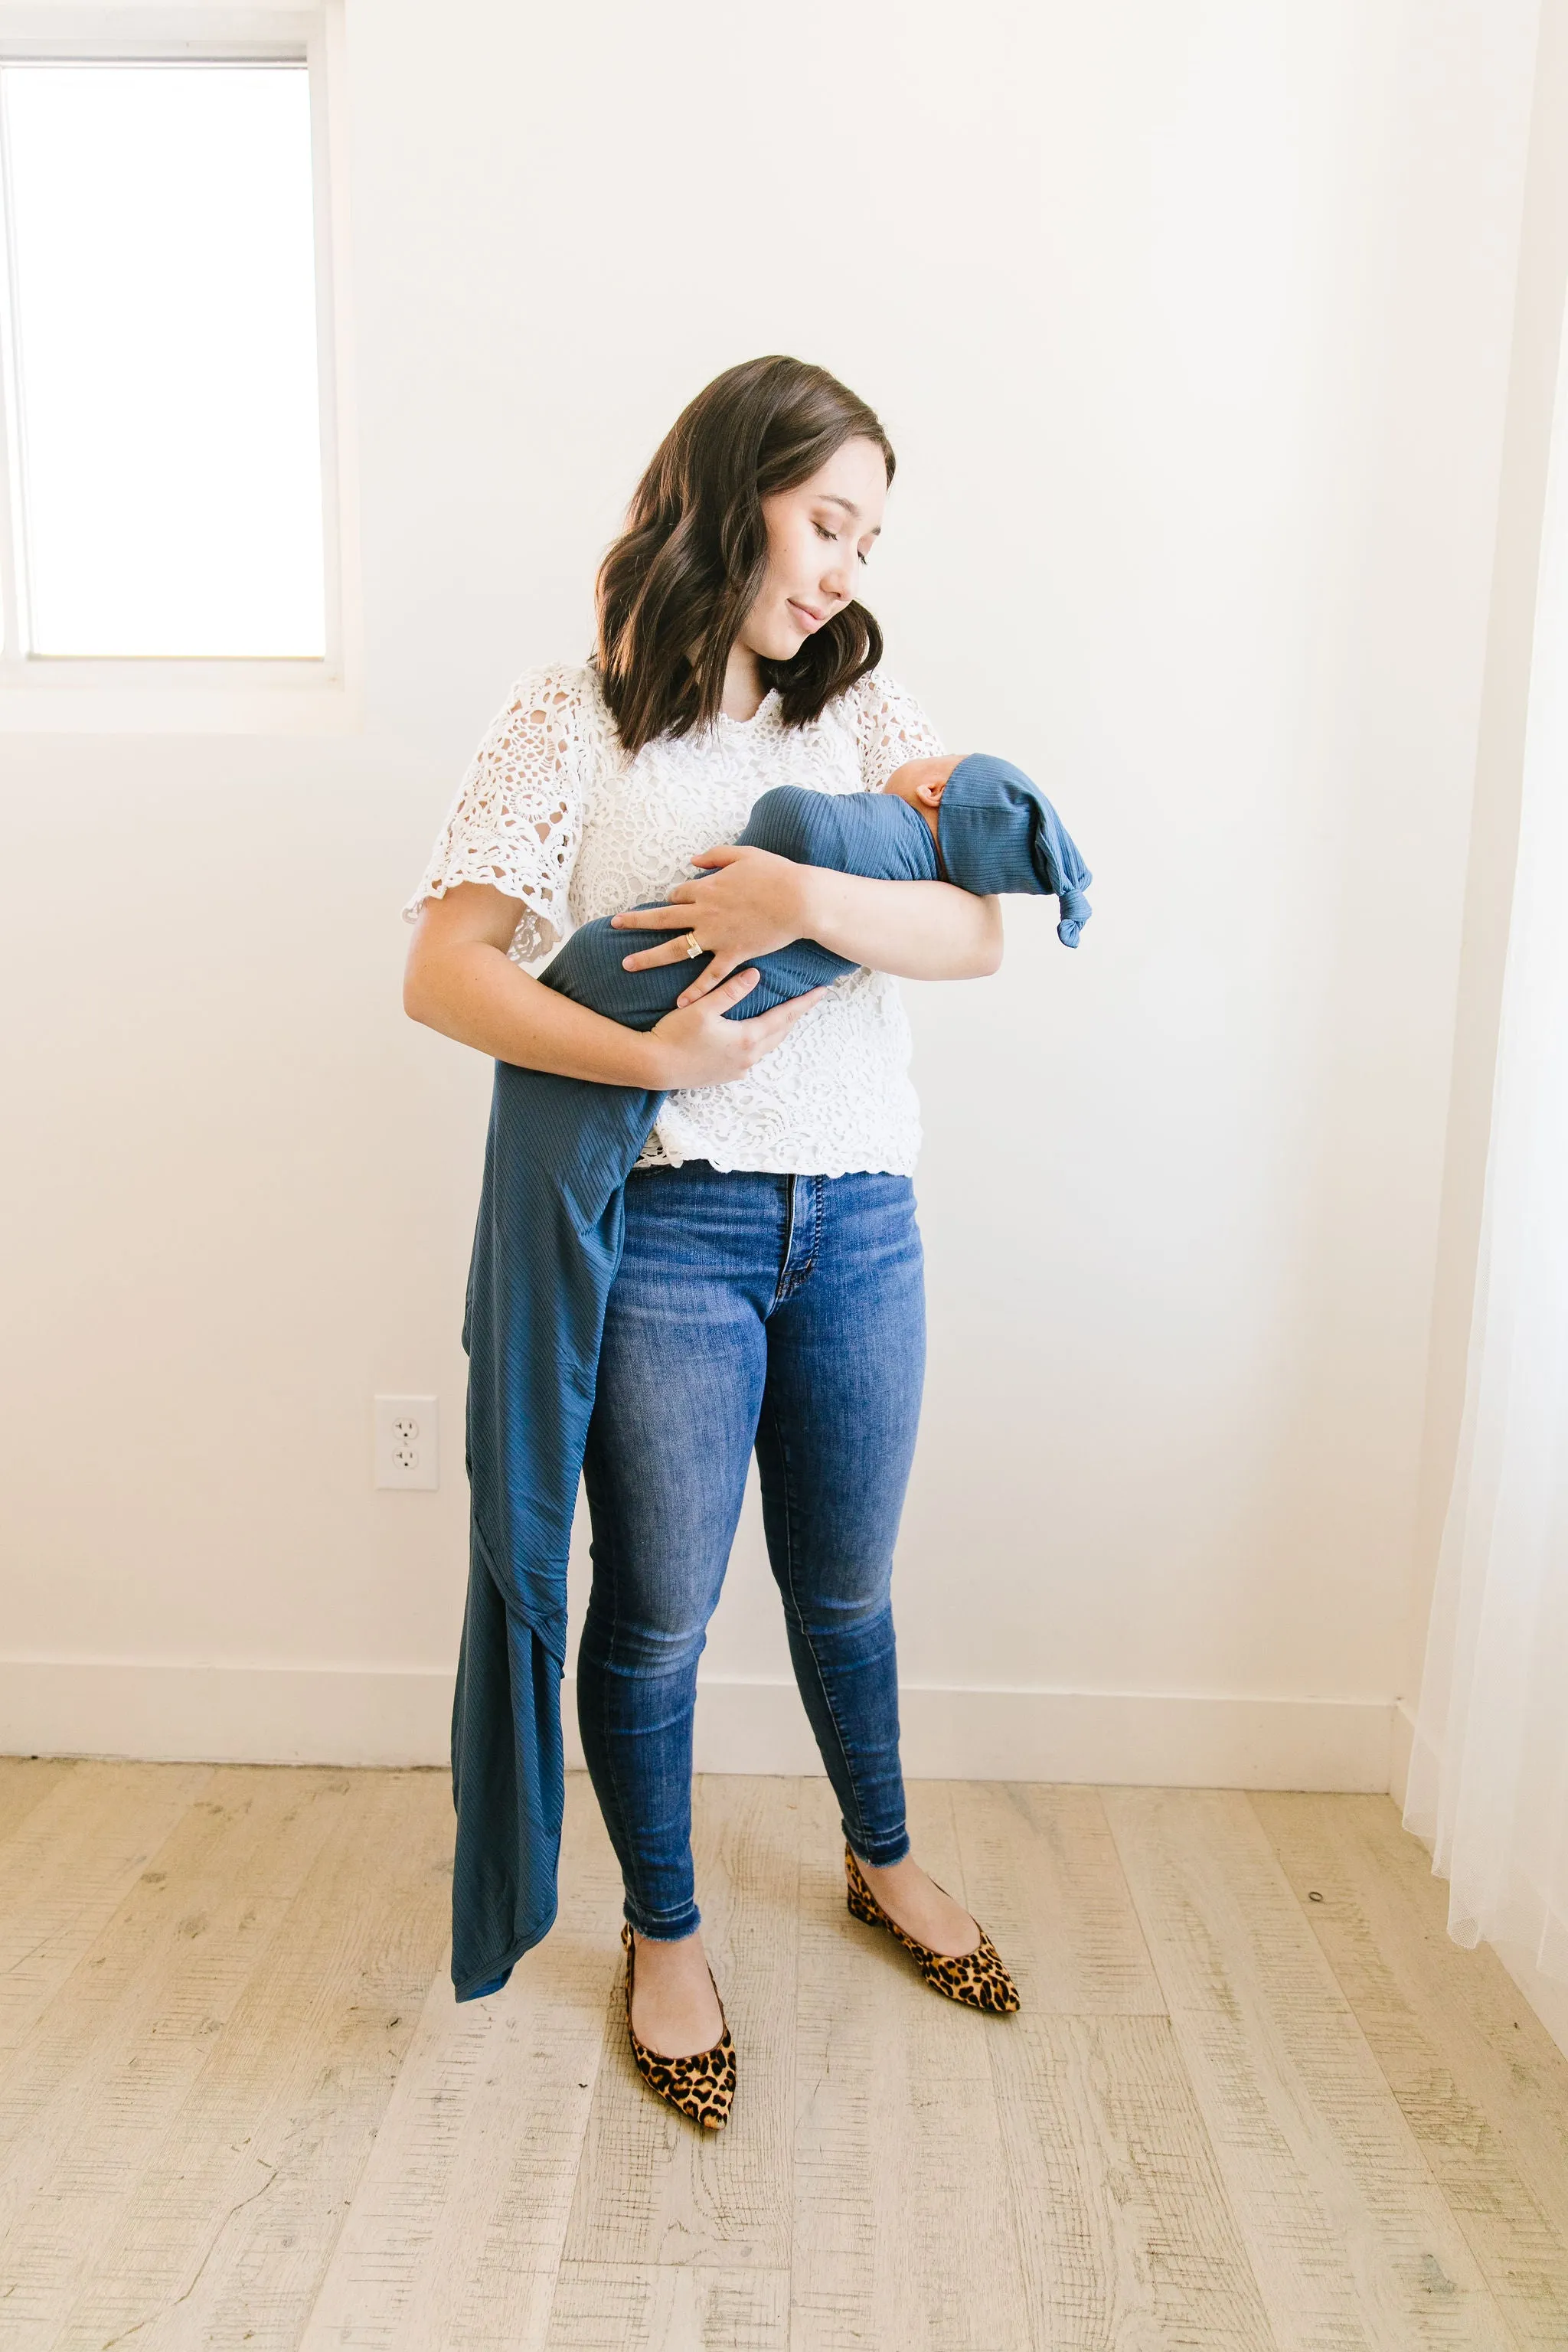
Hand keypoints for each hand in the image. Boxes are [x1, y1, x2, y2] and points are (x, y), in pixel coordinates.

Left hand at [610, 845, 814, 1002]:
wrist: (799, 900)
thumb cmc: (776, 874)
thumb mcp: (744, 854)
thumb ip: (715, 856)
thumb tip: (693, 860)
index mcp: (707, 888)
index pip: (678, 894)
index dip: (674, 898)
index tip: (674, 902)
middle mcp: (705, 913)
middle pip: (662, 918)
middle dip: (635, 921)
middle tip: (614, 923)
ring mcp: (717, 936)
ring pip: (675, 949)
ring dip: (649, 957)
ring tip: (626, 964)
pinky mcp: (733, 954)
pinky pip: (709, 976)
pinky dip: (694, 990)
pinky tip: (679, 1004)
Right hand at [644, 968, 830, 1087]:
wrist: (653, 1067)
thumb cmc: (675, 1035)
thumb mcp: (703, 1008)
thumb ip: (730, 991)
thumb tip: (756, 974)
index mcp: (747, 1038)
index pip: (785, 1017)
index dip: (804, 1003)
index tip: (822, 991)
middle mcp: (748, 1057)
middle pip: (780, 1033)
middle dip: (796, 1016)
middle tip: (809, 1000)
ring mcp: (737, 1070)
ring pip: (767, 1046)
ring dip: (779, 1030)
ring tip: (787, 1016)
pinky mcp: (725, 1076)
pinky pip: (752, 1057)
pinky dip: (761, 1043)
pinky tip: (757, 1038)